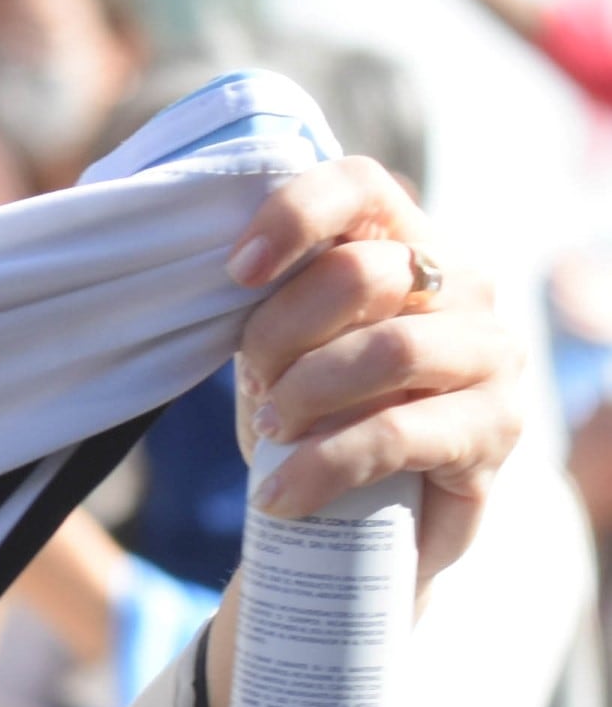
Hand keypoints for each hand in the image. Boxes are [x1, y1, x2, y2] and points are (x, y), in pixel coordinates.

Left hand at [224, 156, 521, 585]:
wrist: (370, 519)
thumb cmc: (317, 412)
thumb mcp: (280, 345)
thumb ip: (265, 299)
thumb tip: (207, 267)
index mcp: (404, 243)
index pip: (360, 186)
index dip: (294, 216)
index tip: (235, 273)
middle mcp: (463, 284)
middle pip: (362, 274)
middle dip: (280, 334)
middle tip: (256, 384)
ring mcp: (492, 352)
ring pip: (388, 350)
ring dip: (305, 395)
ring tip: (272, 432)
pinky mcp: (498, 426)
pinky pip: (396, 433)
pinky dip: (321, 466)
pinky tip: (280, 494)